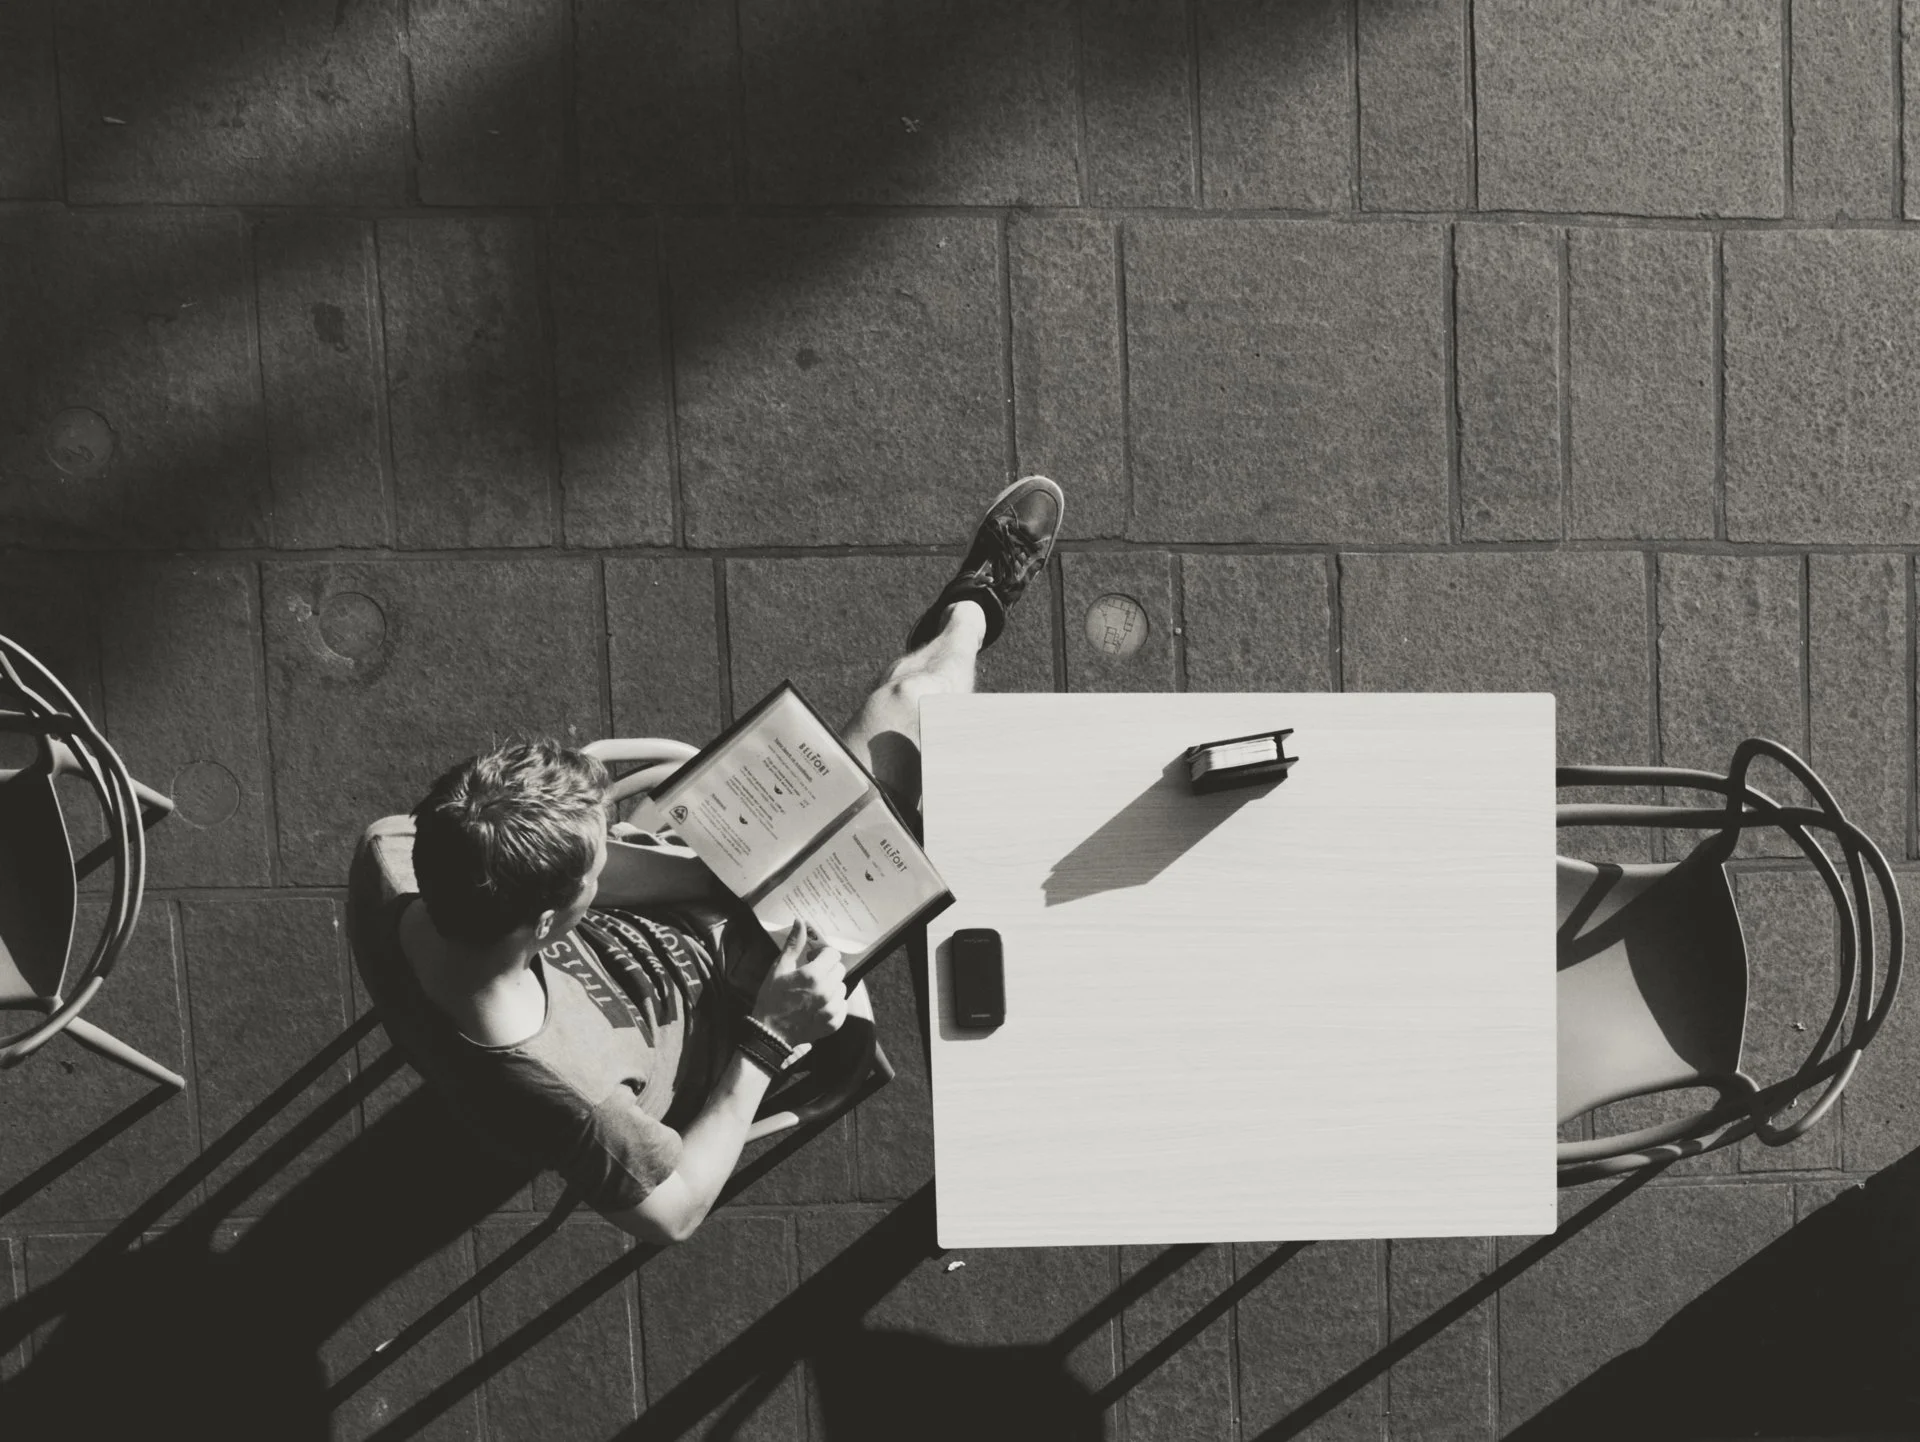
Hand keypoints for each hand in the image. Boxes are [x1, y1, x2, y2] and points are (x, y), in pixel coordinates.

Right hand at [750, 921, 847, 1050]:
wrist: (770, 1033)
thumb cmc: (771, 999)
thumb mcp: (779, 969)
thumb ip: (793, 945)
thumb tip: (800, 921)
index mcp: (813, 975)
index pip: (833, 954)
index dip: (822, 954)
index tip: (811, 959)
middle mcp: (826, 991)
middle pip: (839, 969)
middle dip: (827, 969)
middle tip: (812, 975)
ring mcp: (831, 1009)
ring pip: (842, 987)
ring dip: (831, 986)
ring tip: (815, 991)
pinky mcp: (834, 1023)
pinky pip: (842, 1005)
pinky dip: (833, 1004)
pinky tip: (818, 1006)